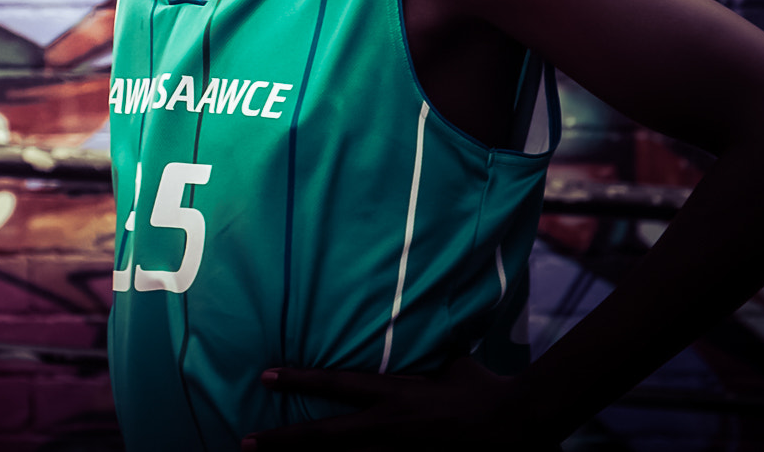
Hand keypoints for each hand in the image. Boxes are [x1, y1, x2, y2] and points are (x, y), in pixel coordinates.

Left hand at [242, 357, 560, 450]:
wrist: (518, 427)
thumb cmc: (485, 389)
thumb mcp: (450, 362)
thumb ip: (424, 353)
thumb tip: (416, 323)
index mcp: (396, 395)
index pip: (336, 385)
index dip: (299, 380)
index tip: (265, 375)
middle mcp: (389, 430)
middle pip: (324, 438)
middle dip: (281, 442)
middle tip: (246, 443)